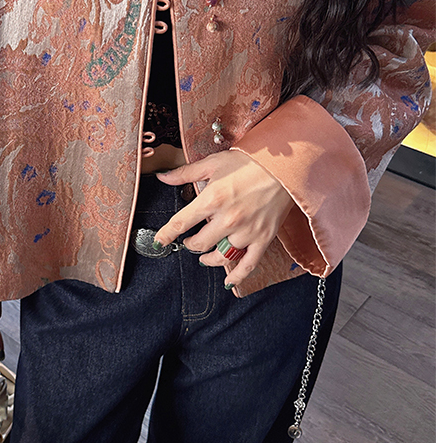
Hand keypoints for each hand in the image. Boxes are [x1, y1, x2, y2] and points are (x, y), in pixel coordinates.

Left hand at [154, 150, 294, 291]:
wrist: (284, 166)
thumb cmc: (248, 162)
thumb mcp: (213, 163)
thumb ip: (185, 173)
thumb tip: (163, 176)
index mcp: (212, 199)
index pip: (182, 223)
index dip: (166, 234)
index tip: (159, 242)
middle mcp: (228, 219)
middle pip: (199, 243)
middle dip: (191, 244)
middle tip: (190, 241)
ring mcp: (247, 231)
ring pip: (220, 256)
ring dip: (208, 259)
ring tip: (204, 257)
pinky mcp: (263, 238)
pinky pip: (248, 264)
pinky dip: (236, 276)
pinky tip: (228, 280)